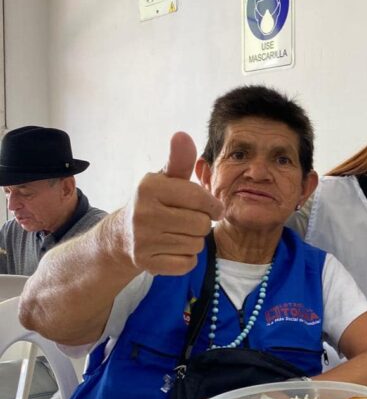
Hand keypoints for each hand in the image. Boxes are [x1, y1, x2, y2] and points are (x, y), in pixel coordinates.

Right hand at [124, 132, 223, 274]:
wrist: (122, 235)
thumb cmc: (154, 203)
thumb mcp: (165, 179)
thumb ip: (179, 160)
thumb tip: (182, 135)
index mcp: (149, 187)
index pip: (199, 198)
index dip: (213, 205)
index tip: (213, 208)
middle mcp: (143, 213)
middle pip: (201, 224)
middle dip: (201, 224)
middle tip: (187, 221)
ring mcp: (143, 240)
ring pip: (196, 244)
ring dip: (193, 241)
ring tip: (177, 233)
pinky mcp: (146, 263)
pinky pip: (187, 263)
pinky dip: (186, 259)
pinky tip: (172, 249)